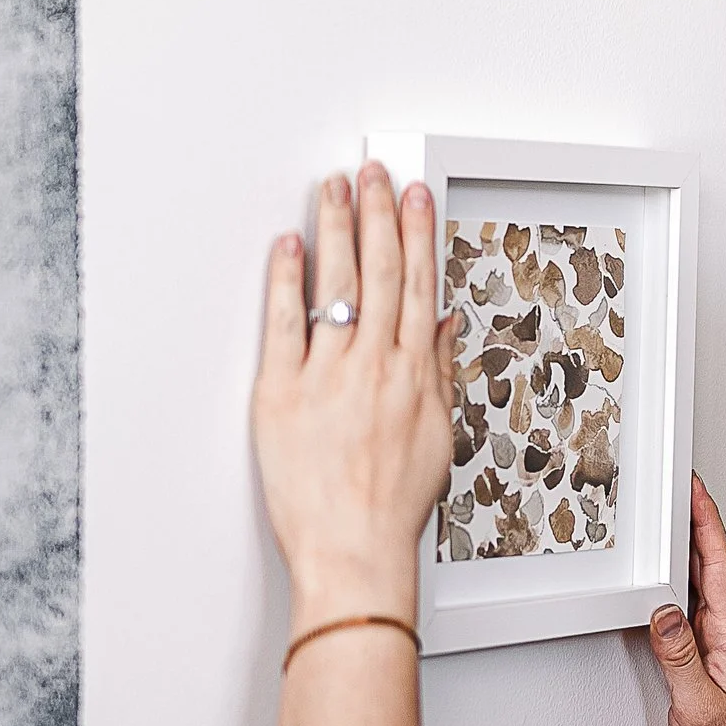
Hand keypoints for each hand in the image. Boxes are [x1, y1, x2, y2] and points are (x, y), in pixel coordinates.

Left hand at [254, 166, 454, 620]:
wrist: (353, 552)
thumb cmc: (391, 508)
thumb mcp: (437, 437)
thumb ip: (440, 372)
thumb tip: (444, 323)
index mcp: (415, 375)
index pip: (419, 285)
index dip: (416, 233)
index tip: (413, 195)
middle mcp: (374, 366)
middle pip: (379, 272)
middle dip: (376, 214)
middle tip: (371, 173)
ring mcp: (327, 376)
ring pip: (336, 285)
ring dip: (335, 229)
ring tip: (332, 189)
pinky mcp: (280, 393)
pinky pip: (283, 323)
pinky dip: (285, 279)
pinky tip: (287, 246)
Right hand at [647, 476, 725, 725]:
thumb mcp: (696, 708)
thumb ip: (679, 658)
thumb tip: (664, 612)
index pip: (719, 566)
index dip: (706, 524)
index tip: (694, 491)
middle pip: (711, 563)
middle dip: (695, 521)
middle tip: (675, 486)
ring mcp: (719, 642)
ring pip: (701, 581)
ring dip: (686, 547)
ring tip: (667, 516)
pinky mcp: (706, 653)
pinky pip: (691, 603)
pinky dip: (677, 578)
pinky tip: (663, 573)